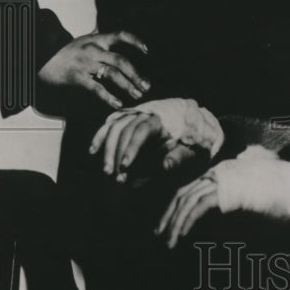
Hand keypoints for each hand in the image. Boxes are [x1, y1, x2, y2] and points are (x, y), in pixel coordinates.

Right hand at [36, 30, 149, 111]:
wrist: (38, 59)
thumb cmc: (62, 53)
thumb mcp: (82, 42)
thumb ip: (99, 44)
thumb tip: (116, 50)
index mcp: (96, 39)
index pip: (120, 35)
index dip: (135, 41)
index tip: (146, 51)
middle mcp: (93, 49)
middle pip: (121, 61)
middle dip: (136, 74)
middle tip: (146, 86)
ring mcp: (85, 63)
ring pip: (113, 74)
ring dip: (128, 86)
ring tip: (137, 95)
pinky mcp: (77, 77)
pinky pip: (97, 88)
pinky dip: (109, 98)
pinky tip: (118, 104)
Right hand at [89, 97, 223, 179]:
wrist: (196, 130)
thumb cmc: (194, 144)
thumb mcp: (192, 152)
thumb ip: (178, 158)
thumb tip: (165, 166)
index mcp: (162, 120)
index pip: (141, 130)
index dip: (132, 147)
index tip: (125, 166)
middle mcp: (146, 114)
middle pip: (124, 128)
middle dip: (117, 153)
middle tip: (115, 175)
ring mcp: (136, 115)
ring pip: (114, 126)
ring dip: (108, 149)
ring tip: (106, 170)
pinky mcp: (129, 119)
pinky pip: (112, 124)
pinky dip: (101, 136)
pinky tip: (93, 150)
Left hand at [157, 146, 289, 248]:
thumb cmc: (282, 200)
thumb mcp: (254, 202)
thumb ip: (239, 206)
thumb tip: (229, 222)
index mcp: (224, 173)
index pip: (192, 188)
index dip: (177, 207)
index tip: (167, 226)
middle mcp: (220, 172)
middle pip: (184, 192)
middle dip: (168, 215)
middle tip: (159, 235)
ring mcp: (223, 178)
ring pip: (187, 200)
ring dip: (174, 223)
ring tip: (167, 243)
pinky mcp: (227, 190)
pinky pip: (198, 207)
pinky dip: (186, 223)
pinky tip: (180, 238)